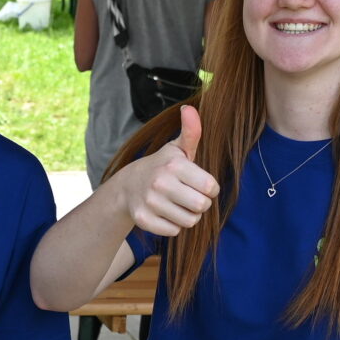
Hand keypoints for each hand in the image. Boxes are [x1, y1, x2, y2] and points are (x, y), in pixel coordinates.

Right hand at [117, 105, 218, 236]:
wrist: (128, 186)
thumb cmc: (162, 166)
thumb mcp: (177, 149)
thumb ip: (191, 132)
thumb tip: (189, 108)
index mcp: (174, 165)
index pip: (211, 188)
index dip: (210, 188)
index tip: (199, 183)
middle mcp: (160, 183)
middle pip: (202, 206)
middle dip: (200, 204)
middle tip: (189, 196)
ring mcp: (150, 203)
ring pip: (189, 221)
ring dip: (188, 215)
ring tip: (177, 204)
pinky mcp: (144, 220)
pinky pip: (174, 231)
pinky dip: (173, 225)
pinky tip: (165, 213)